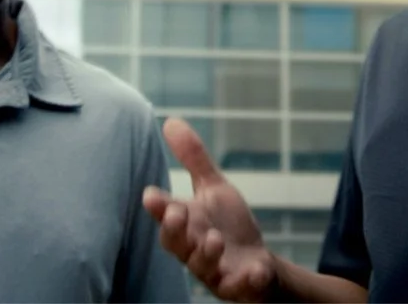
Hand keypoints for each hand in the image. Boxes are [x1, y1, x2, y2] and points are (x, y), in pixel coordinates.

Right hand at [143, 118, 279, 301]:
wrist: (256, 263)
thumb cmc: (227, 225)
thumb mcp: (214, 189)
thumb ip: (193, 159)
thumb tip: (170, 121)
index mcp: (186, 224)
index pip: (165, 215)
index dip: (158, 207)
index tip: (150, 195)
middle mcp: (193, 249)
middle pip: (175, 244)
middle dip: (174, 230)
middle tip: (178, 212)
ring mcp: (214, 271)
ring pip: (203, 266)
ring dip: (207, 253)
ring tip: (215, 238)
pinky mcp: (237, 286)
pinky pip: (239, 287)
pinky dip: (247, 281)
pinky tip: (257, 271)